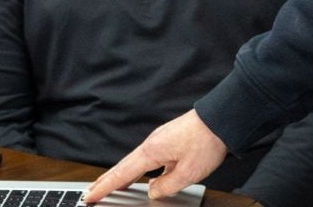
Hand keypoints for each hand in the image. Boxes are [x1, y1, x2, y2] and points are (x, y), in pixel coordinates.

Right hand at [85, 110, 226, 202]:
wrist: (222, 118)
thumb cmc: (206, 141)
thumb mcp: (187, 174)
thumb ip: (165, 187)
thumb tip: (152, 191)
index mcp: (152, 151)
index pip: (122, 173)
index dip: (105, 187)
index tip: (90, 196)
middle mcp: (152, 143)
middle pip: (123, 166)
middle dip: (107, 180)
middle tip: (91, 192)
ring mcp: (160, 139)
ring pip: (135, 161)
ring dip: (121, 174)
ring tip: (110, 185)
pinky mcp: (169, 139)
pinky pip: (148, 158)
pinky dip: (138, 168)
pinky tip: (144, 178)